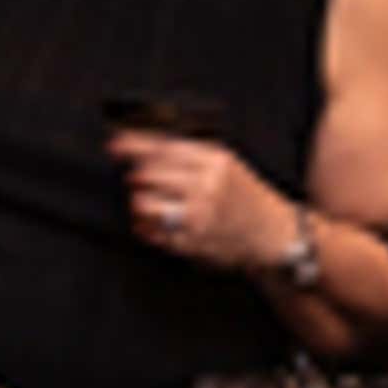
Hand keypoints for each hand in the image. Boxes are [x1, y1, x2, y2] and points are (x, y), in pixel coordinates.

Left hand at [109, 129, 283, 270]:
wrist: (272, 234)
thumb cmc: (247, 196)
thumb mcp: (228, 163)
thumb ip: (191, 153)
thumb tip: (145, 145)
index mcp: (216, 162)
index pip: (163, 148)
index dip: (133, 145)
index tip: (114, 145)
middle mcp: (206, 188)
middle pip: (148, 174)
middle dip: (136, 175)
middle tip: (137, 177)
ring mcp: (198, 217)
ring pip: (143, 204)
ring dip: (138, 201)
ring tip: (147, 201)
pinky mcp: (191, 243)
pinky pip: (151, 232)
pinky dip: (145, 226)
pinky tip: (152, 222)